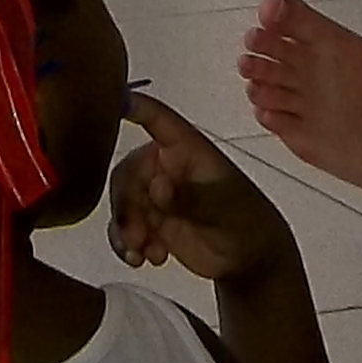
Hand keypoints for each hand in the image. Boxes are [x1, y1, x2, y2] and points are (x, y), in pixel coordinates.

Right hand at [107, 92, 298, 285]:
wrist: (250, 260)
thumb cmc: (245, 221)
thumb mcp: (224, 209)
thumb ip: (190, 198)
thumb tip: (157, 186)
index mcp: (188, 150)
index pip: (158, 120)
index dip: (135, 107)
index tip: (111, 102)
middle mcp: (167, 167)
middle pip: (128, 172)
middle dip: (126, 204)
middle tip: (135, 236)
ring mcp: (156, 195)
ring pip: (122, 202)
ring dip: (126, 228)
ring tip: (141, 254)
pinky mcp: (150, 222)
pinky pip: (124, 227)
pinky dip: (126, 244)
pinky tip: (141, 260)